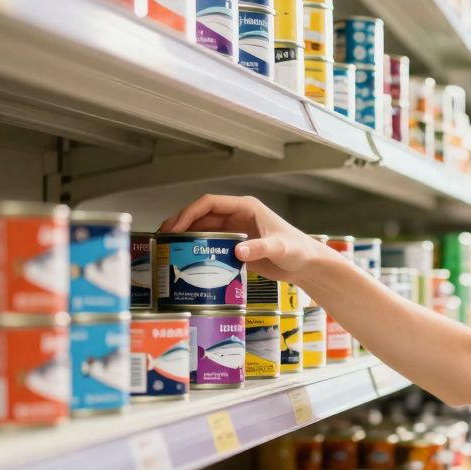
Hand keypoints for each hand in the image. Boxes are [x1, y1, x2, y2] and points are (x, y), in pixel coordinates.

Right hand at [160, 194, 332, 281]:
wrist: (307, 265)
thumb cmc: (298, 250)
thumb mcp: (280, 248)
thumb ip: (260, 248)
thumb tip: (237, 250)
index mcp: (246, 207)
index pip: (210, 204)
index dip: (189, 212)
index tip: (175, 226)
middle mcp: (238, 216)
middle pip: (202, 215)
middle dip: (182, 224)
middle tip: (164, 237)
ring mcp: (236, 230)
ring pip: (204, 229)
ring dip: (187, 236)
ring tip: (169, 248)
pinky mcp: (236, 245)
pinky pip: (212, 243)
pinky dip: (198, 248)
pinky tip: (186, 258)